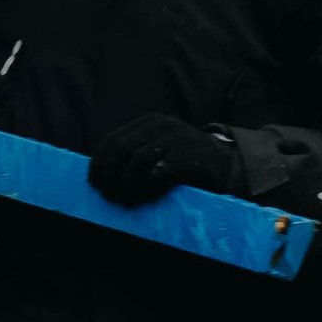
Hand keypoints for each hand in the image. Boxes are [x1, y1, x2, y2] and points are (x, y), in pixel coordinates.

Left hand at [87, 111, 234, 207]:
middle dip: (109, 174)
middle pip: (122, 148)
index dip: (98, 162)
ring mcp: (176, 140)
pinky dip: (146, 187)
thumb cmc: (186, 160)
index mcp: (150, 122)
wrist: (227, 164)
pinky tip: (143, 197)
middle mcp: (161, 126)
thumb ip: (136, 153)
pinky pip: (159, 172)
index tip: (94, 181)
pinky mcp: (189, 157)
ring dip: (125, 183)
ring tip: (123, 200)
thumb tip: (103, 173)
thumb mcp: (160, 148)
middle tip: (107, 194)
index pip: (113, 139)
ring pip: (138, 159)